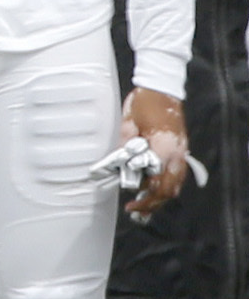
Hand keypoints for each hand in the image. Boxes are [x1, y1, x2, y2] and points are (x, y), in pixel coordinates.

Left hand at [95, 89, 192, 222]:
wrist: (161, 87)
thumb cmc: (144, 102)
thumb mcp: (128, 124)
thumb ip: (124, 147)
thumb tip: (117, 166)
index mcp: (164, 148)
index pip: (157, 182)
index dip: (145, 197)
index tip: (132, 203)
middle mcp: (177, 153)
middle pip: (169, 188)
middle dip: (153, 203)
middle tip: (136, 210)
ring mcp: (182, 151)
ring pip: (175, 183)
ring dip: (160, 197)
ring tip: (144, 206)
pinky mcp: (181, 148)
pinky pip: (177, 173)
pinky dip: (166, 185)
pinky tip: (153, 189)